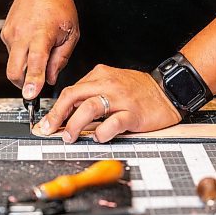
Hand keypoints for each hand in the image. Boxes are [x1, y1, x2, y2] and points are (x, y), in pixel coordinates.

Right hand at [0, 0, 78, 98]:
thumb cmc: (58, 7)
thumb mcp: (71, 34)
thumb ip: (61, 60)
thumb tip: (51, 79)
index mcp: (42, 34)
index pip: (35, 62)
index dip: (33, 80)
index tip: (31, 94)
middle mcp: (22, 35)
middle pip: (14, 71)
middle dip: (22, 85)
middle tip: (34, 87)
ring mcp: (11, 35)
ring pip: (12, 65)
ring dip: (24, 69)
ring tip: (38, 54)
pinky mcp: (5, 34)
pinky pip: (11, 55)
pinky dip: (21, 57)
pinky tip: (31, 46)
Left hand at [37, 64, 182, 142]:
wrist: (169, 91)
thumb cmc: (139, 92)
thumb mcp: (112, 85)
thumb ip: (91, 96)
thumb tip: (67, 115)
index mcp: (100, 76)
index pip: (70, 91)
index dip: (55, 109)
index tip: (46, 123)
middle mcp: (108, 84)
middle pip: (74, 96)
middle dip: (57, 116)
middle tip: (49, 130)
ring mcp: (121, 98)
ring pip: (89, 108)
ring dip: (74, 124)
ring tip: (69, 137)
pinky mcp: (133, 113)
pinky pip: (113, 123)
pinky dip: (102, 132)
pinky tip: (98, 138)